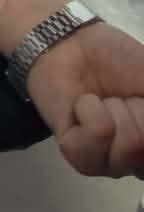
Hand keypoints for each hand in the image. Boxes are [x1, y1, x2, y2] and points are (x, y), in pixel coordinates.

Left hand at [25, 20, 143, 179]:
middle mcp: (141, 164)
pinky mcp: (79, 157)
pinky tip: (83, 107)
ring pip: (129, 143)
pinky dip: (89, 110)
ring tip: (104, 103)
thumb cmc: (120, 63)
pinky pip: (96, 136)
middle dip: (139, 110)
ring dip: (115, 109)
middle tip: (125, 99)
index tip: (138, 98)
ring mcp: (112, 165)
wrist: (73, 46)